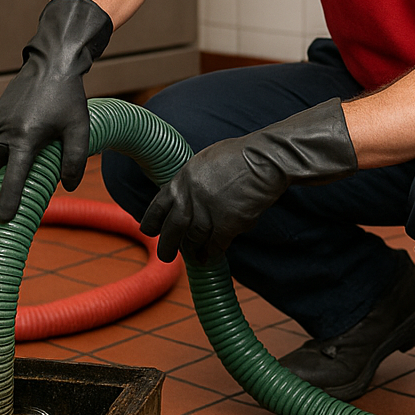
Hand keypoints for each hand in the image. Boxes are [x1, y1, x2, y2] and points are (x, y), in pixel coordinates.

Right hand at [0, 0, 112, 221]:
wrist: (52, 63)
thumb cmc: (68, 97)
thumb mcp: (79, 129)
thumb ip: (75, 160)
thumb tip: (69, 186)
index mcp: (25, 139)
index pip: (12, 178)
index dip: (7, 200)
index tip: (2, 219)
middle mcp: (5, 132)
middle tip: (10, 199)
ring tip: (15, 177)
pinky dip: (0, 153)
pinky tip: (18, 152)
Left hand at [140, 99, 357, 262]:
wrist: (266, 159)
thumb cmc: (241, 156)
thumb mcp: (206, 161)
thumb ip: (192, 180)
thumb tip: (185, 194)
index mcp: (182, 178)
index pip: (158, 205)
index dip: (152, 221)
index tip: (148, 230)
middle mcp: (190, 196)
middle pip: (172, 229)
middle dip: (167, 245)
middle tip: (166, 256)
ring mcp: (208, 210)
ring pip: (194, 240)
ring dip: (193, 251)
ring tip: (195, 258)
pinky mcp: (227, 223)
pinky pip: (216, 245)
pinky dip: (213, 254)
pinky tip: (211, 258)